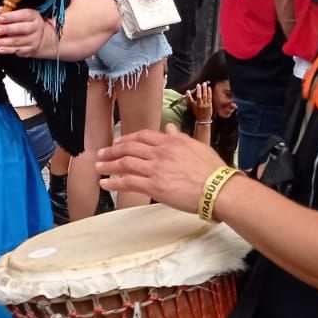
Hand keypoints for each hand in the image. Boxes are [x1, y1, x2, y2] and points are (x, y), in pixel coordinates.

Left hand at [0, 8, 52, 56]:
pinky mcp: (31, 49)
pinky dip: (8, 50)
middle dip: (8, 29)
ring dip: (5, 42)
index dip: (12, 16)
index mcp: (33, 16)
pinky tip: (0, 49)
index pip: (24, 15)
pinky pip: (18, 50)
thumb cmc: (25, 24)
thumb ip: (8, 12)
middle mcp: (36, 27)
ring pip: (19, 41)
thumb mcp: (19, 15)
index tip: (0, 18)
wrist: (39, 38)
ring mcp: (34, 40)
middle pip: (23, 29)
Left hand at [97, 126, 223, 213]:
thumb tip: (170, 128)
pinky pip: (128, 182)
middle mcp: (160, 153)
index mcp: (171, 142)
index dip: (127, 138)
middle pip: (129, 148)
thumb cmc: (213, 171)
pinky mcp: (153, 186)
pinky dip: (114, 182)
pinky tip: (105, 183)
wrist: (219, 188)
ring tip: (98, 167)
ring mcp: (155, 169)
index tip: (118, 141)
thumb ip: (180, 138)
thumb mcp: (197, 146)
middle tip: (101, 153)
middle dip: (112, 150)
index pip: (143, 136)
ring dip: (109, 165)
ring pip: (125, 163)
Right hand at [185, 83, 213, 123]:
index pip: (190, 100)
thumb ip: (190, 101)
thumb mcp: (192, 108)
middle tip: (198, 84)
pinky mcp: (210, 105)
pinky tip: (209, 88)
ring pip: (204, 96)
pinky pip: (209, 97)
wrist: (203, 120)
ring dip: (204, 89)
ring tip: (204, 84)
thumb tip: (187, 93)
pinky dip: (209, 92)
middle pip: (199, 97)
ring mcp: (205, 105)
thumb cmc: (198, 113)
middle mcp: (199, 105)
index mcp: (194, 106)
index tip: (188, 91)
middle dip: (198, 90)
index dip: (188, 95)